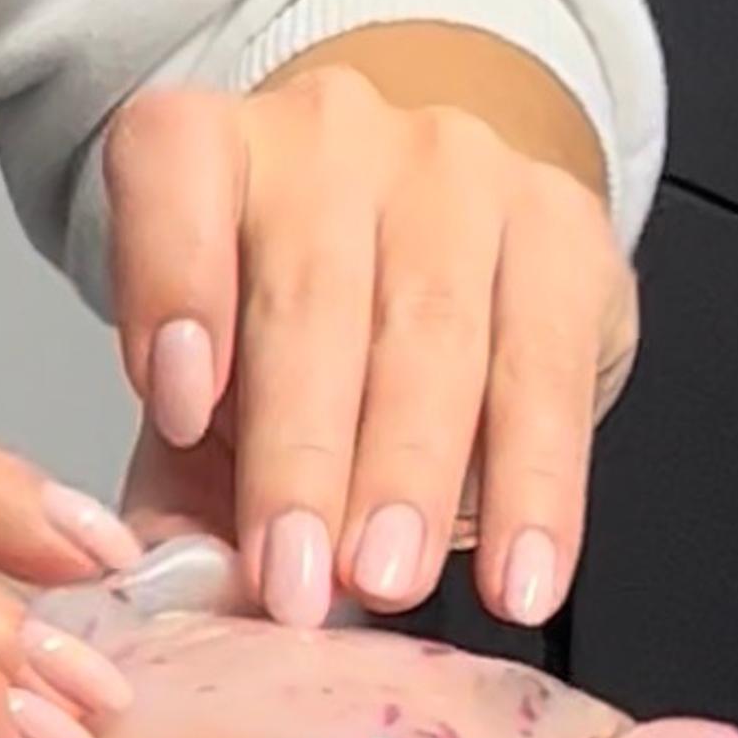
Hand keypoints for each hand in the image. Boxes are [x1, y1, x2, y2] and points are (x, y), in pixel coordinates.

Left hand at [106, 30, 636, 630]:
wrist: (449, 255)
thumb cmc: (305, 344)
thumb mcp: (217, 414)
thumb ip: (184, 498)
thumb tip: (181, 598)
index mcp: (214, 153)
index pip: (175, 171)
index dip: (172, 285)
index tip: (178, 412)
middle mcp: (332, 139)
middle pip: (313, 298)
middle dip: (302, 459)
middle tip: (294, 579)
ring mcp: (458, 170)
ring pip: (435, 333)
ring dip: (411, 478)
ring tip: (388, 582)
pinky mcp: (564, 229)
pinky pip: (550, 375)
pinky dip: (535, 492)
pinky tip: (517, 575)